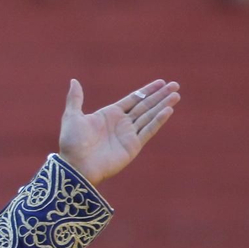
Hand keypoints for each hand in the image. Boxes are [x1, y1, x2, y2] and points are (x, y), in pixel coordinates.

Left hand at [57, 79, 179, 186]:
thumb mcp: (72, 117)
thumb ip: (75, 99)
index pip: (133, 99)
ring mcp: (128, 135)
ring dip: (163, 105)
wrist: (76, 166)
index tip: (161, 82)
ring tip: (176, 95)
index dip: (147, 91)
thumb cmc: (72, 143)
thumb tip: (74, 81)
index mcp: (109, 114)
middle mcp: (121, 123)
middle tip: (175, 85)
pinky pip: (148, 130)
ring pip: (149, 116)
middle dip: (160, 96)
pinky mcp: (133, 146)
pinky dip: (158, 120)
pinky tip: (168, 110)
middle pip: (145, 106)